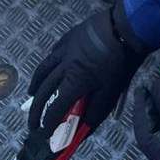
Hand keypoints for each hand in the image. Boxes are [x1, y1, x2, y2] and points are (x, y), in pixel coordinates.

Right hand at [24, 4, 147, 147]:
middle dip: (36, 110)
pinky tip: (47, 68)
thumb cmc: (122, 62)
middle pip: (44, 90)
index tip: (44, 132)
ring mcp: (65, 48)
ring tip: (31, 94)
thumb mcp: (111, 91)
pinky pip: (53, 52)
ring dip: (36, 84)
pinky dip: (47, 64)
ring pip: (44, 68)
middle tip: (32, 123)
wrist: (127, 27)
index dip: (48, 123)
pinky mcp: (70, 36)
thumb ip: (95, 112)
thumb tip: (83, 131)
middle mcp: (64, 66)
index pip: (56, 107)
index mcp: (74, 81)